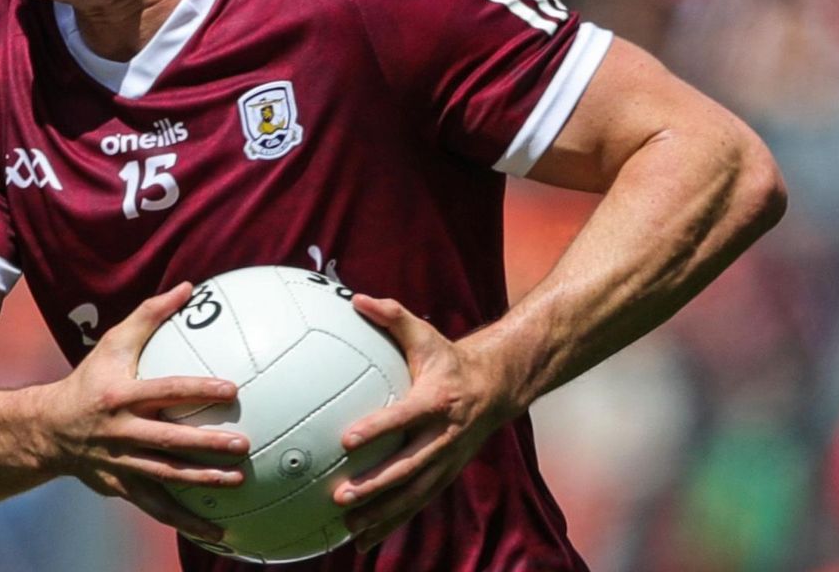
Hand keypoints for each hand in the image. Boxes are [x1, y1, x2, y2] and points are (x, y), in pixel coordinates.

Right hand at [42, 283, 249, 541]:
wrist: (48, 430)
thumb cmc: (91, 380)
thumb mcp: (114, 343)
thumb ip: (150, 316)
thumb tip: (189, 287)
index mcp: (120, 397)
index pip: (163, 391)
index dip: (196, 389)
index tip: (231, 389)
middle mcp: (120, 433)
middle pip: (168, 441)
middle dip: (205, 445)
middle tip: (243, 444)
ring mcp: (120, 464)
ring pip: (166, 477)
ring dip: (202, 482)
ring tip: (239, 483)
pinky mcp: (122, 488)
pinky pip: (158, 507)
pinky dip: (187, 522)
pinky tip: (219, 533)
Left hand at [332, 295, 521, 552]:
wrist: (497, 387)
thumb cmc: (449, 358)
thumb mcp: (425, 334)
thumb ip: (391, 316)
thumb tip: (356, 298)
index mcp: (437, 401)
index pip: (404, 417)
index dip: (378, 428)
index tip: (347, 439)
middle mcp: (444, 436)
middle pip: (408, 467)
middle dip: (376, 485)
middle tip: (341, 495)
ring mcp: (447, 460)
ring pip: (414, 493)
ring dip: (383, 513)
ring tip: (349, 527)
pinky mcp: (445, 475)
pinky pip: (417, 503)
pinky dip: (392, 522)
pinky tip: (362, 539)